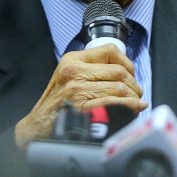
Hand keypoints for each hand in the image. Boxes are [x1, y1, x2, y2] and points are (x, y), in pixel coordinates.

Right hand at [14, 44, 146, 147]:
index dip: (127, 63)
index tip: (131, 75)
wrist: (39, 125)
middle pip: (118, 71)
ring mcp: (76, 89)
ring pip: (119, 88)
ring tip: (136, 104)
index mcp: (72, 59)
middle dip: (134, 85)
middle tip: (137, 94)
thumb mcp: (69, 77)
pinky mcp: (81, 108)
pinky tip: (133, 110)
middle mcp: (73, 71)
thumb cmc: (57, 103)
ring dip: (133, 98)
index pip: (110, 51)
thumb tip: (128, 75)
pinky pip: (113, 104)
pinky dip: (128, 107)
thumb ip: (93, 70)